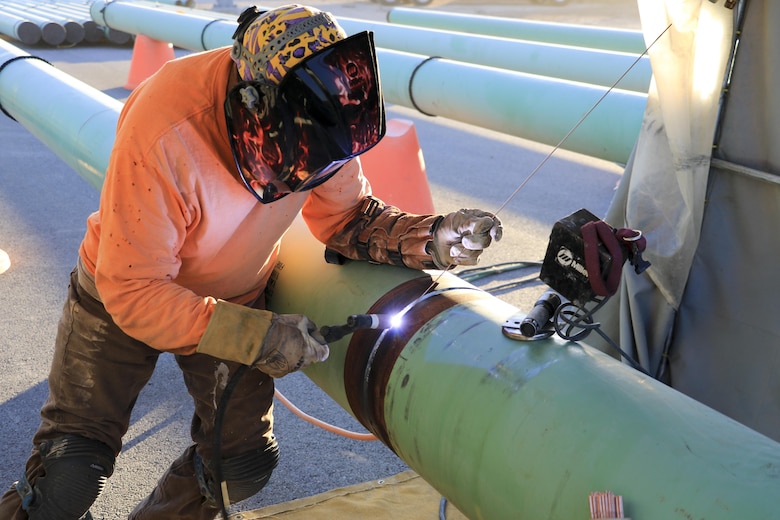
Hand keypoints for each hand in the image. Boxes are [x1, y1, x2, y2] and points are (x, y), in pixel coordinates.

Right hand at [197, 301, 327, 377]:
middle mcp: (302, 364)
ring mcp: (289, 370)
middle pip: (310, 358)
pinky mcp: (277, 373)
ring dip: (293, 354)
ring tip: (282, 342)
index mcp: (310, 352)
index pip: (324, 354)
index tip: (317, 341)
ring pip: (296, 362)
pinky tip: (274, 349)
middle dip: (306, 349)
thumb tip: (315, 330)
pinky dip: (282, 359)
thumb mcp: (301, 320)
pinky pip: (284, 366)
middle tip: (297, 338)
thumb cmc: (280, 327)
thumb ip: (312, 327)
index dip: (321, 346)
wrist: (258, 337)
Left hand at [430, 209, 501, 267]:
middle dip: (473, 242)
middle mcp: (482, 232)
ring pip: (479, 252)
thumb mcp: (457, 220)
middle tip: (463, 240)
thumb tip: (487, 224)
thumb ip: (472, 222)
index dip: (497, 230)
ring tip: (454, 247)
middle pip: (486, 241)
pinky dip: (461, 258)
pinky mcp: (473, 257)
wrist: (435, 241)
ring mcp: (478, 245)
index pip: (494, 224)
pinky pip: (472, 260)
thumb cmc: (448, 226)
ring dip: (464, 251)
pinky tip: (454, 253)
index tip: (494, 235)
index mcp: (480, 219)